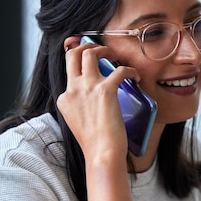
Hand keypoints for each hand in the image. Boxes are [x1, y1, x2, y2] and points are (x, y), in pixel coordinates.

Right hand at [57, 38, 140, 164]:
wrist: (102, 154)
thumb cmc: (96, 144)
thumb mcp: (80, 123)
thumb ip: (82, 108)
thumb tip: (95, 101)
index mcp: (65, 99)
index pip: (69, 74)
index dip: (80, 65)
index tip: (90, 63)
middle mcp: (73, 90)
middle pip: (72, 55)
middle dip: (85, 46)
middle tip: (100, 50)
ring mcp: (87, 88)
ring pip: (90, 53)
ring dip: (104, 50)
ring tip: (114, 56)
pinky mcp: (105, 90)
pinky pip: (120, 70)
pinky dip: (130, 70)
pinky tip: (135, 77)